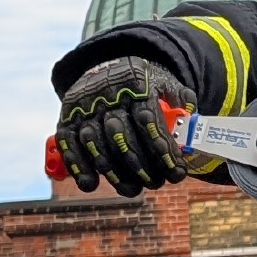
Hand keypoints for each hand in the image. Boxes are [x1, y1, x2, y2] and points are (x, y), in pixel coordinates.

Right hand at [54, 57, 192, 196]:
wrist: (106, 66)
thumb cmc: (142, 84)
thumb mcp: (164, 82)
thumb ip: (182, 99)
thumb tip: (190, 119)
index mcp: (135, 83)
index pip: (148, 119)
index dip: (162, 149)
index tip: (176, 173)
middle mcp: (106, 95)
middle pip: (120, 134)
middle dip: (139, 165)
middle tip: (155, 184)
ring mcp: (84, 107)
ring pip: (94, 142)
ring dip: (113, 171)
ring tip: (132, 190)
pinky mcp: (66, 118)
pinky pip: (68, 143)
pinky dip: (77, 166)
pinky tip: (90, 184)